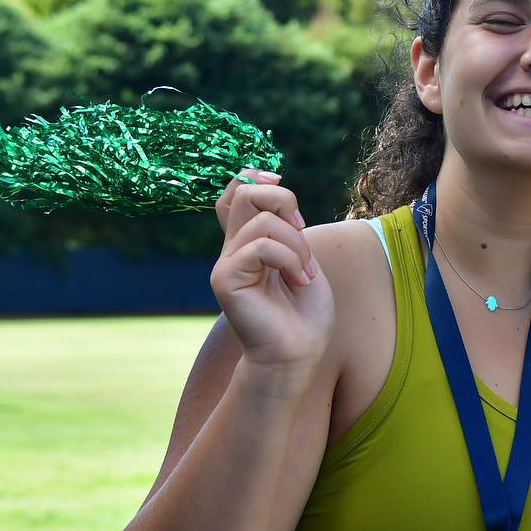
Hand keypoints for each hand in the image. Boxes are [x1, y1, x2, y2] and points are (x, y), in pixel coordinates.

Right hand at [210, 169, 334, 367]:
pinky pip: (260, 246)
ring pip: (260, 221)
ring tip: (305, 273)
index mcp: (249, 243)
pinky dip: (290, 259)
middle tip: (302, 229)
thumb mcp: (303, 257)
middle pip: (242, 192)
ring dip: (296, 243)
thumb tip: (275, 186)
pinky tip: (299, 281)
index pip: (235, 192)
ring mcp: (226, 264)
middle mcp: (233, 250)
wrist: (298, 354)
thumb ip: (285, 227)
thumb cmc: (305, 314)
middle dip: (282, 199)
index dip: (254, 176)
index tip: (281, 182)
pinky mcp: (225, 280)